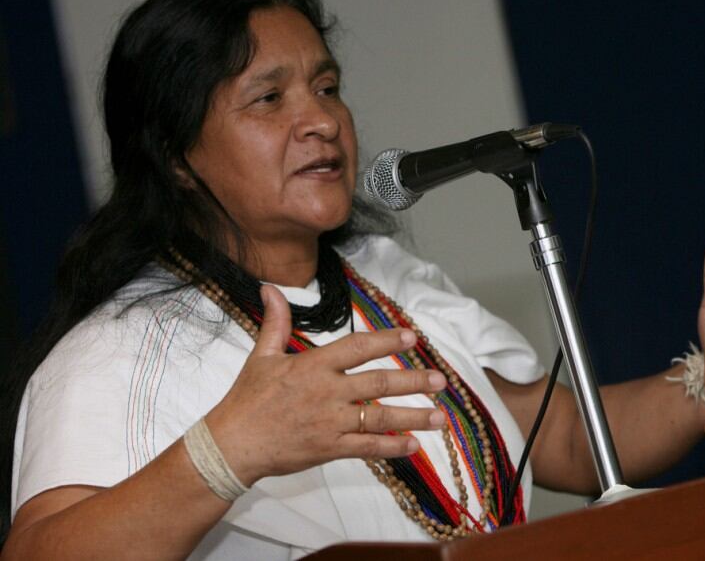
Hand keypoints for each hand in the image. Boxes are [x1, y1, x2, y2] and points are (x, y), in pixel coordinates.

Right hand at [205, 285, 447, 484]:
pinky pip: (367, 448)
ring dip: (413, 417)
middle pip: (379, 383)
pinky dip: (392, 447)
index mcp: (313, 366)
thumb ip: (276, 323)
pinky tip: (414, 445)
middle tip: (440, 380)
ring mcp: (330, 423)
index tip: (412, 337)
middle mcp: (327, 392)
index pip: (358, 348)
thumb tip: (270, 288)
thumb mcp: (261, 356)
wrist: (231, 445)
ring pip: (380, 417)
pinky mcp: (329, 449)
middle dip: (413, 381)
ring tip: (440, 417)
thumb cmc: (247, 400)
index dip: (387, 341)